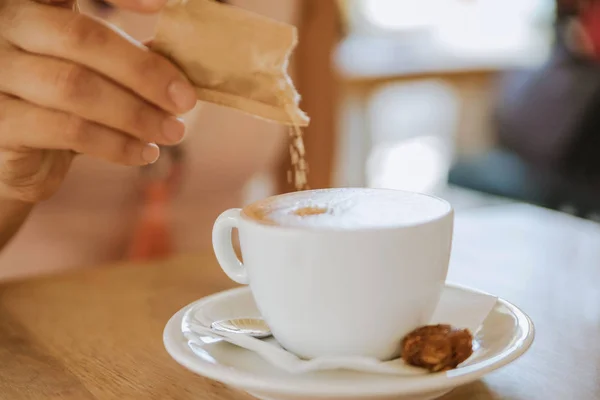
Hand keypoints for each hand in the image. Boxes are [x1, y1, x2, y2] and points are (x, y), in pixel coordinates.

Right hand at [0, 0, 196, 202]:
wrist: (21, 162)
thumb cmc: (63, 107)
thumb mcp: (93, 72)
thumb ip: (126, 57)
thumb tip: (184, 56)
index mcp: (31, 5)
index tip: (164, 6)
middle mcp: (3, 28)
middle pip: (81, 37)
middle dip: (144, 71)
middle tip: (185, 100)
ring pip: (76, 86)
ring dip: (136, 113)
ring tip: (172, 131)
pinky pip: (68, 129)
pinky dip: (117, 144)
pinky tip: (146, 153)